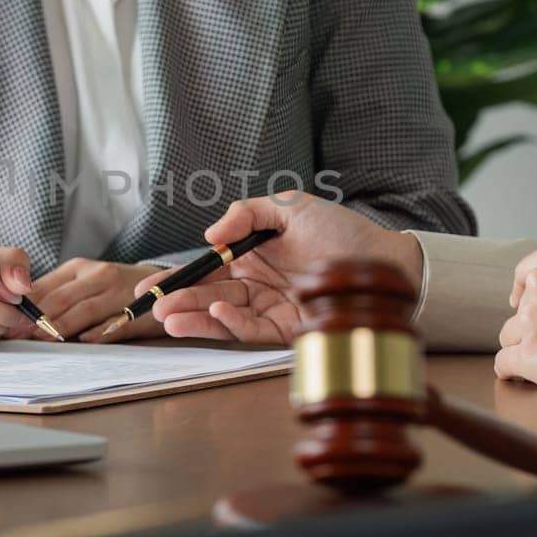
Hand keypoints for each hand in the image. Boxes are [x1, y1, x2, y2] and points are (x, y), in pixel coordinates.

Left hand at [22, 259, 162, 341]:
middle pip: (60, 298)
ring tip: (41, 340)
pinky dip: (98, 332)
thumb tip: (21, 318)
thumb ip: (57, 296)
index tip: (5, 323)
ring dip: (60, 326)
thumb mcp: (84, 282)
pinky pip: (114, 322)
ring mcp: (116, 292)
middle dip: (36, 319)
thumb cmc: (113, 288)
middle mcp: (96, 276)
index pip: (44, 286)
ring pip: (83, 309)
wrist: (160, 285)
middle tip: (16, 336)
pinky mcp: (134, 310)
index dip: (24, 306)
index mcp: (78, 268)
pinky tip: (84, 341)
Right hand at [126, 192, 422, 345]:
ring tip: (171, 319)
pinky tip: (217, 312)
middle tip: (154, 308)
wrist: (385, 261)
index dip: (178, 278)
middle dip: (179, 303)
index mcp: (252, 255)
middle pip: (208, 295)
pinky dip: (231, 322)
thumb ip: (247, 213)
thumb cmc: (341, 231)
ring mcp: (269, 307)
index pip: (208, 269)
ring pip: (223, 316)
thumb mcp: (290, 207)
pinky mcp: (286, 330)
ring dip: (196, 318)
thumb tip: (210, 235)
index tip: (150, 286)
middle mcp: (256, 284)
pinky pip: (252, 329)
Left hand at [495, 239, 536, 395]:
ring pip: (508, 336)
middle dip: (534, 324)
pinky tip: (522, 376)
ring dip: (525, 347)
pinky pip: (503, 364)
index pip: (524, 274)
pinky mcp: (530, 354)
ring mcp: (531, 318)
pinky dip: (511, 371)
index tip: (525, 305)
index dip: (524, 293)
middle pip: (519, 309)